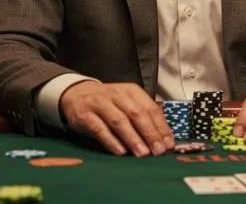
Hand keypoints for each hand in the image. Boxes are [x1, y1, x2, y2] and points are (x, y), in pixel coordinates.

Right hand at [59, 81, 173, 156]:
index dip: (161, 127)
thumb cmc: (109, 102)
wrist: (76, 93)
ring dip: (133, 138)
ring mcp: (100, 103)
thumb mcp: (127, 103)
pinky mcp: (85, 114)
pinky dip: (111, 140)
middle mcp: (117, 94)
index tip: (168, 144)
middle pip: (137, 114)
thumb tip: (163, 138)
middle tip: (158, 151)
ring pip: (119, 121)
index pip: (150, 108)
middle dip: (149, 133)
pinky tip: (120, 152)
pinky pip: (99, 128)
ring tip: (142, 153)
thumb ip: (143, 116)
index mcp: (132, 91)